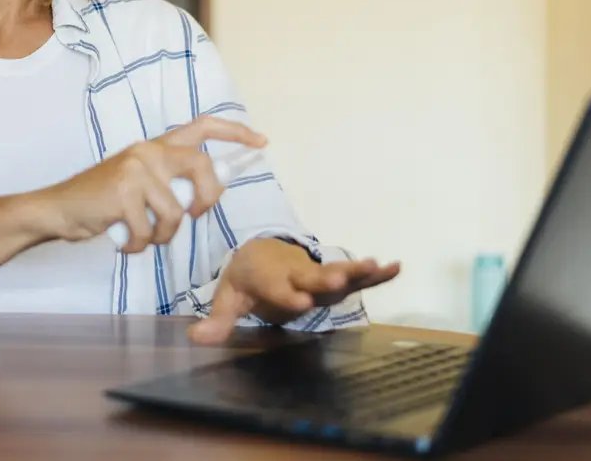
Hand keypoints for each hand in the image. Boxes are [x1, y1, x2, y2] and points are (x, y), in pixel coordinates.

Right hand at [33, 115, 266, 253]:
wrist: (58, 208)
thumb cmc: (100, 200)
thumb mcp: (137, 180)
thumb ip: (167, 180)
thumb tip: (202, 195)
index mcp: (154, 146)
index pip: (201, 127)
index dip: (234, 133)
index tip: (260, 142)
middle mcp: (148, 152)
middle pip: (201, 167)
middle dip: (207, 198)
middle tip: (194, 216)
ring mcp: (135, 170)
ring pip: (176, 212)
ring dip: (162, 236)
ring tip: (141, 237)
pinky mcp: (123, 194)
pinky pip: (149, 231)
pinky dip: (137, 245)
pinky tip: (123, 241)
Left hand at [188, 238, 400, 344]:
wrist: (261, 251)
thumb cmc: (246, 279)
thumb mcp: (228, 298)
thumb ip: (217, 321)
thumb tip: (195, 339)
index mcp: (267, 277)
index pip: (276, 289)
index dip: (286, 295)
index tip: (300, 301)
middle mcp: (294, 272)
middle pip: (310, 276)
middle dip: (324, 278)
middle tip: (339, 278)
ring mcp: (316, 274)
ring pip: (336, 271)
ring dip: (355, 269)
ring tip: (375, 264)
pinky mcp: (333, 278)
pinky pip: (356, 276)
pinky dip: (375, 273)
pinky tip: (396, 267)